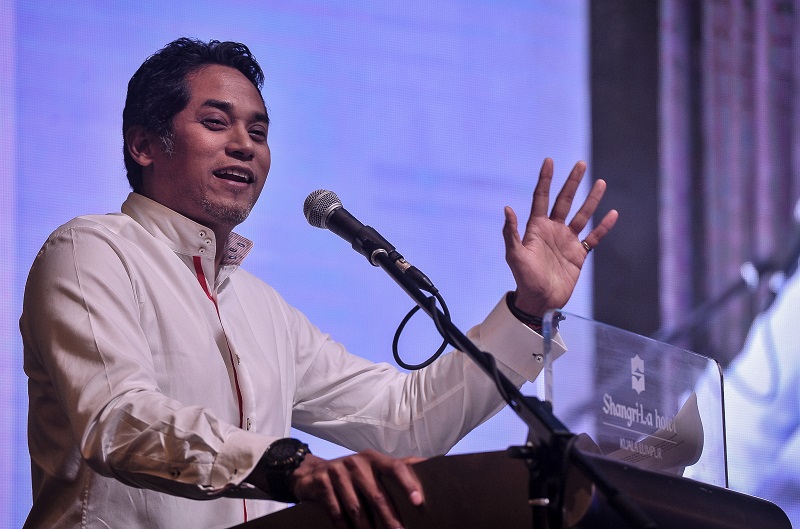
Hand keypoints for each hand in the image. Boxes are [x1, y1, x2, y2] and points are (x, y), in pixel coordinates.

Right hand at [290, 450, 424, 528]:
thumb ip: (396, 467)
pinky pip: (336, 512)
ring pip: (356, 507)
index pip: (395, 467)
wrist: (312, 473)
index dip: (407, 483)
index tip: (418, 501)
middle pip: (376, 494)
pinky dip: (345, 528)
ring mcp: (337, 472)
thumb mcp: (371, 466)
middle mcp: (356, 463)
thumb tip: (425, 463)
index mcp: (373, 458)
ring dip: (367, 528)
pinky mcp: (322, 483)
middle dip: (389, 518)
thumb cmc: (351, 473)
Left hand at [503, 158, 617, 315]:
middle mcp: (553, 230)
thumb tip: (507, 208)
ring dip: (591, 200)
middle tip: (580, 164)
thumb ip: (511, 232)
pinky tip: (613, 214)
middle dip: (572, 182)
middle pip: (564, 201)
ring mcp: (567, 241)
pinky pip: (594, 237)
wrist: (540, 300)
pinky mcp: (578, 254)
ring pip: (582, 215)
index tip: (549, 161)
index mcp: (536, 227)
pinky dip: (603, 227)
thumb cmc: (524, 278)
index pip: (541, 197)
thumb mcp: (514, 255)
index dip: (545, 179)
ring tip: (601, 182)